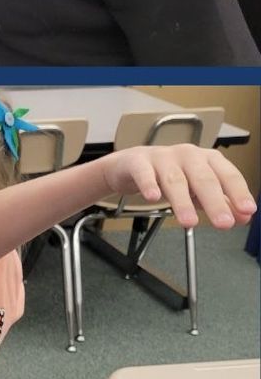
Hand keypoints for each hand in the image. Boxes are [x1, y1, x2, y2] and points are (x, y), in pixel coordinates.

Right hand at [103, 145, 255, 229]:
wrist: (130, 165)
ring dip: (182, 201)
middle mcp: (187, 155)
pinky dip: (149, 185)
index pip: (227, 174)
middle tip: (223, 223)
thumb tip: (244, 217)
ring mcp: (161, 157)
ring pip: (174, 179)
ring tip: (189, 222)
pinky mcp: (138, 162)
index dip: (238, 192)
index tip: (247, 210)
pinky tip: (153, 198)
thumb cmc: (168, 175)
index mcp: (206, 160)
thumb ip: (221, 203)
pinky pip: (144, 173)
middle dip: (214, 202)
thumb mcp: (198, 190)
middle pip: (203, 178)